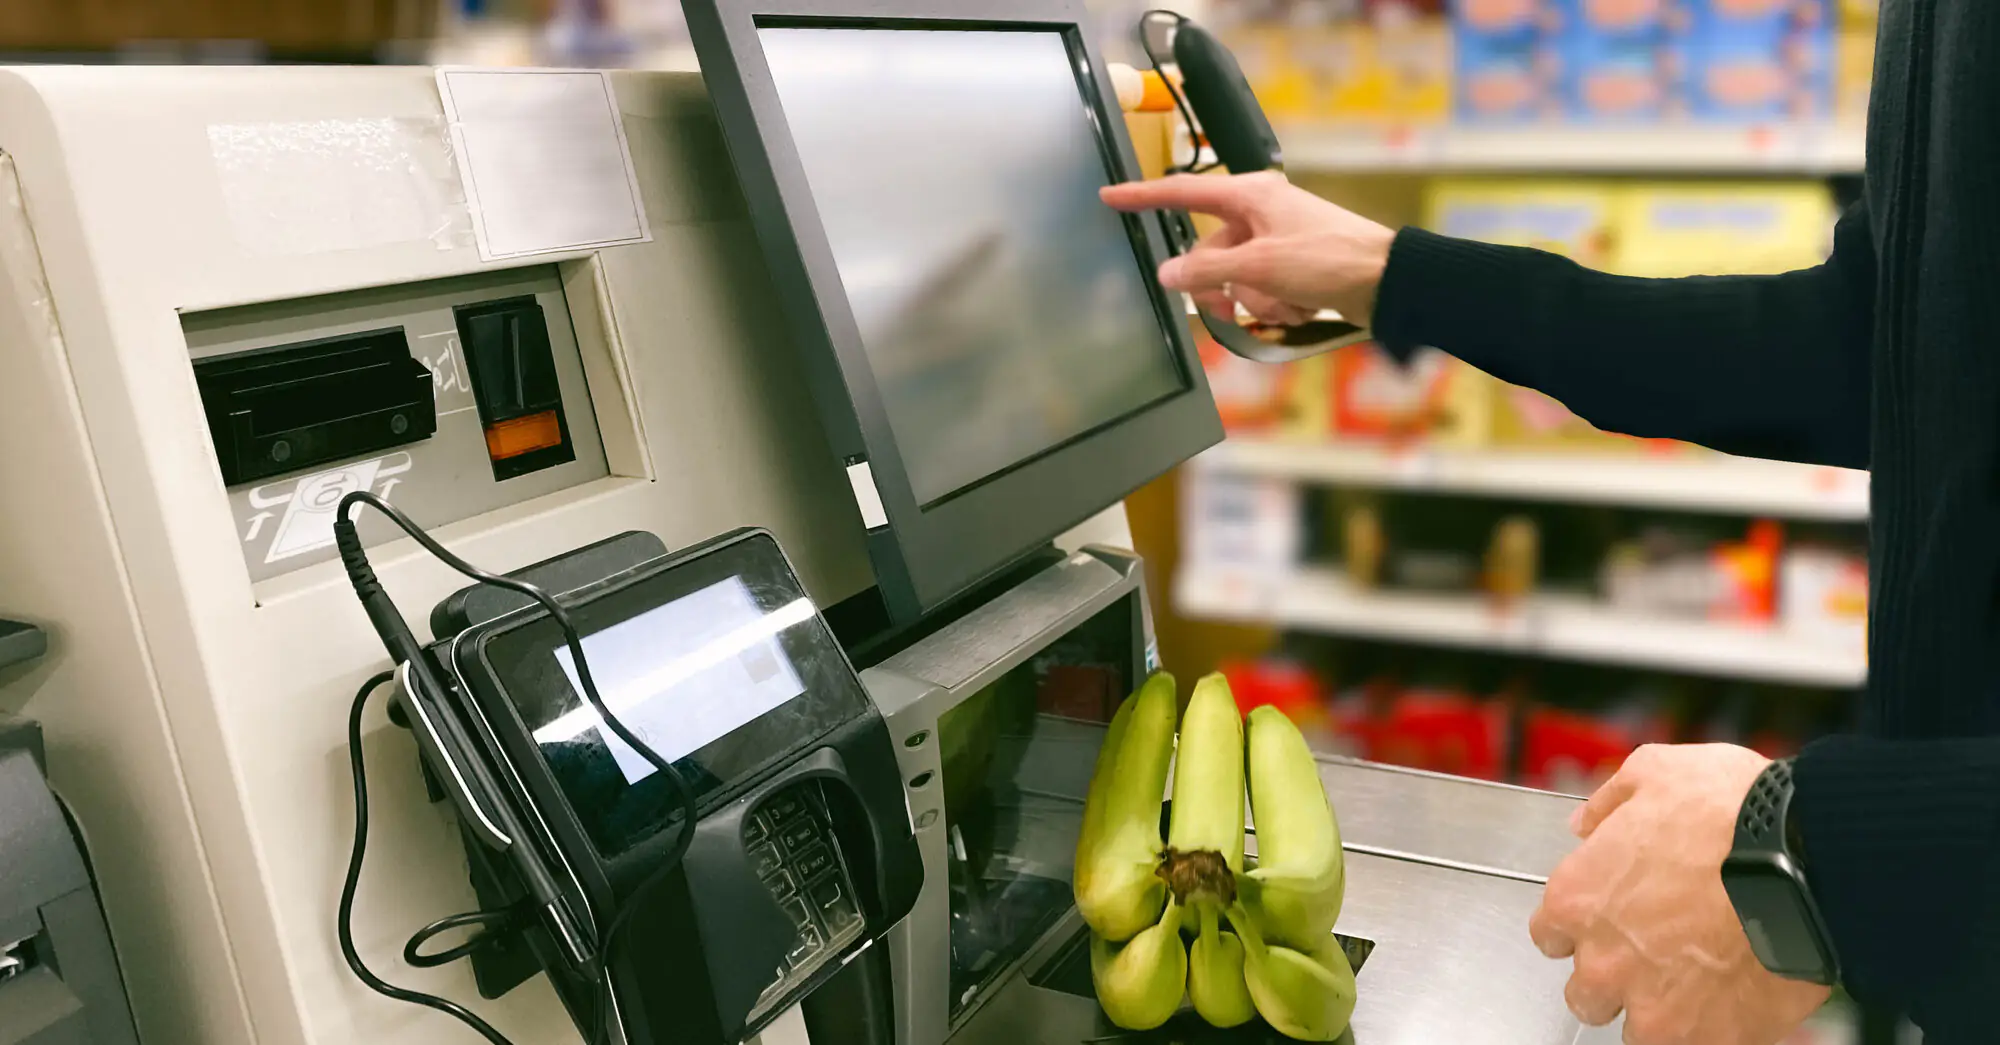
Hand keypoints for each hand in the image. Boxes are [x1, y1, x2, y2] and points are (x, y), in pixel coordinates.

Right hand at [1098, 171, 1394, 327]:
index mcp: (1249, 195)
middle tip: (1232, 306)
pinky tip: (1300, 309)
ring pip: (1236, 279)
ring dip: (1255, 301)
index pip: (1183, 192)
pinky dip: (1276, 307)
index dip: (1143, 197)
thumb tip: (1168, 274)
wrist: (1386, 282)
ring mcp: (1276, 242)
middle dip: (1222, 286)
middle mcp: (1259, 213)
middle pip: (1210, 253)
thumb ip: (1207, 270)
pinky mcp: (1293, 268)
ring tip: (1285, 306)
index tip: (1110, 196)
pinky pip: (1261, 292)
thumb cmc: (1326, 259)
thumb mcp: (1259, 266)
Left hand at [1530, 744, 1830, 1044]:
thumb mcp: (1656, 772)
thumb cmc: (1735, 813)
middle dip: (1614, 974)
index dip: (1583, 924)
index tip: (1608, 919)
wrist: (1811, 857)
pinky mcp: (1707, 1038)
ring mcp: (1653, 1006)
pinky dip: (1706, 1030)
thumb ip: (1609, 802)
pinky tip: (1727, 1002)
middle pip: (1586, 991)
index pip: (1551, 933)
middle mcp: (1603, 960)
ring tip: (1695, 982)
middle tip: (1656, 953)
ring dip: (1657, 1009)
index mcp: (1578, 898)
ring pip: (1634, 1030)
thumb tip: (1587, 823)